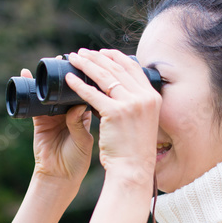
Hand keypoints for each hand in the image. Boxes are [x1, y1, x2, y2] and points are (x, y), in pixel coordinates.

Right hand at [25, 67, 93, 184]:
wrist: (60, 176)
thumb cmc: (77, 161)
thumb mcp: (83, 141)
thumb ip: (79, 124)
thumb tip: (78, 106)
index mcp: (84, 115)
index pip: (86, 92)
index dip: (86, 79)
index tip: (87, 64)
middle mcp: (69, 112)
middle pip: (67, 89)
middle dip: (67, 74)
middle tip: (67, 58)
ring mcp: (53, 115)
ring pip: (50, 93)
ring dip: (47, 79)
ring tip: (47, 63)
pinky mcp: (39, 120)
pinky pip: (33, 103)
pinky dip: (29, 90)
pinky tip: (26, 76)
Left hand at [64, 49, 160, 185]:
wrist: (133, 169)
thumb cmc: (134, 149)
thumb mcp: (142, 121)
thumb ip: (135, 104)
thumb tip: (119, 90)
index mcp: (152, 97)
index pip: (133, 68)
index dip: (116, 57)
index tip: (103, 52)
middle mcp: (144, 97)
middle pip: (117, 69)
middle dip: (97, 57)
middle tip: (82, 52)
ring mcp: (130, 104)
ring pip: (104, 77)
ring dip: (86, 65)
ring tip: (74, 59)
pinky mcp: (115, 113)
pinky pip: (92, 94)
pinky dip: (79, 85)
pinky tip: (69, 79)